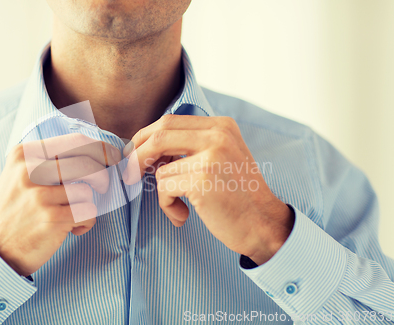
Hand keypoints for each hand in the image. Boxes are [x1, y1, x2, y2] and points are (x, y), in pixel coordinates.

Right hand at [0, 133, 120, 275]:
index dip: (102, 149)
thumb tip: (99, 151)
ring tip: (70, 215)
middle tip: (102, 187)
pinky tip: (70, 229)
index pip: (76, 141)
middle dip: (103, 177)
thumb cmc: (17, 209)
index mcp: (25, 153)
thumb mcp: (23, 174)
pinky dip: (85, 223)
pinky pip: (87, 213)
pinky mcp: (51, 218)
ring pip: (87, 191)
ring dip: (86, 206)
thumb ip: (53, 160)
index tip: (114, 157)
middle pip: (88, 163)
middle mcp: (30, 170)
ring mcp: (39, 194)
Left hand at [123, 115, 293, 264]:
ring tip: (177, 206)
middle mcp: (218, 135)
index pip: (169, 122)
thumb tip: (147, 147)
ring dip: (162, 192)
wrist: (264, 225)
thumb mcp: (221, 157)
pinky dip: (167, 205)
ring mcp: (211, 156)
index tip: (134, 154)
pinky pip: (164, 187)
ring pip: (159, 167)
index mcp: (221, 126)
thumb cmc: (237, 195)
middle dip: (136, 155)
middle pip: (159, 135)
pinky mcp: (202, 180)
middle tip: (129, 174)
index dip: (145, 138)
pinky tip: (183, 215)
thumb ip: (191, 146)